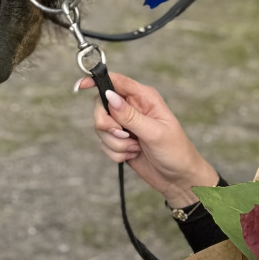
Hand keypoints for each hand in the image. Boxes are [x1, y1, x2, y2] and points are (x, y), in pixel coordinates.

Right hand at [76, 71, 217, 206]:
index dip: (97, 81)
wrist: (178, 178)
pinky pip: (104, 145)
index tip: (80, 86)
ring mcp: (125, 125)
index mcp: (144, 98)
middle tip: (124, 134)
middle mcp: (132, 108)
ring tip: (136, 147)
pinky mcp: (120, 142)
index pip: (116, 81)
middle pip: (101, 107)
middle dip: (107, 125)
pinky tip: (133, 155)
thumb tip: (110, 97)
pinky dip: (116, 153)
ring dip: (116, 143)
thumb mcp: (155, 132)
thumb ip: (130, 116)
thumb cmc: (176, 151)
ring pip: (101, 128)